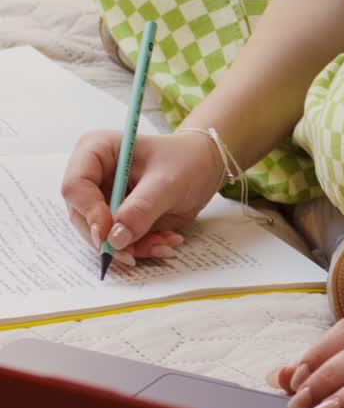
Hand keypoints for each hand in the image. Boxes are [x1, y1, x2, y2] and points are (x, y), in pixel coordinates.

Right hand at [62, 130, 221, 261]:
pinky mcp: (116, 217)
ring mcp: (103, 198)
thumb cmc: (185, 161)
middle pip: (82, 216)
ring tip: (165, 244)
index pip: (75, 186)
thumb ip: (141, 209)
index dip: (89, 212)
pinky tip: (166, 242)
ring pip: (101, 235)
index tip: (109, 234)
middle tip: (134, 255)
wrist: (204, 167)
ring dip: (131, 247)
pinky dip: (142, 248)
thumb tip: (115, 239)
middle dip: (110, 239)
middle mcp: (93, 175)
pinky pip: (120, 241)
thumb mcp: (167, 183)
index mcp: (96, 151)